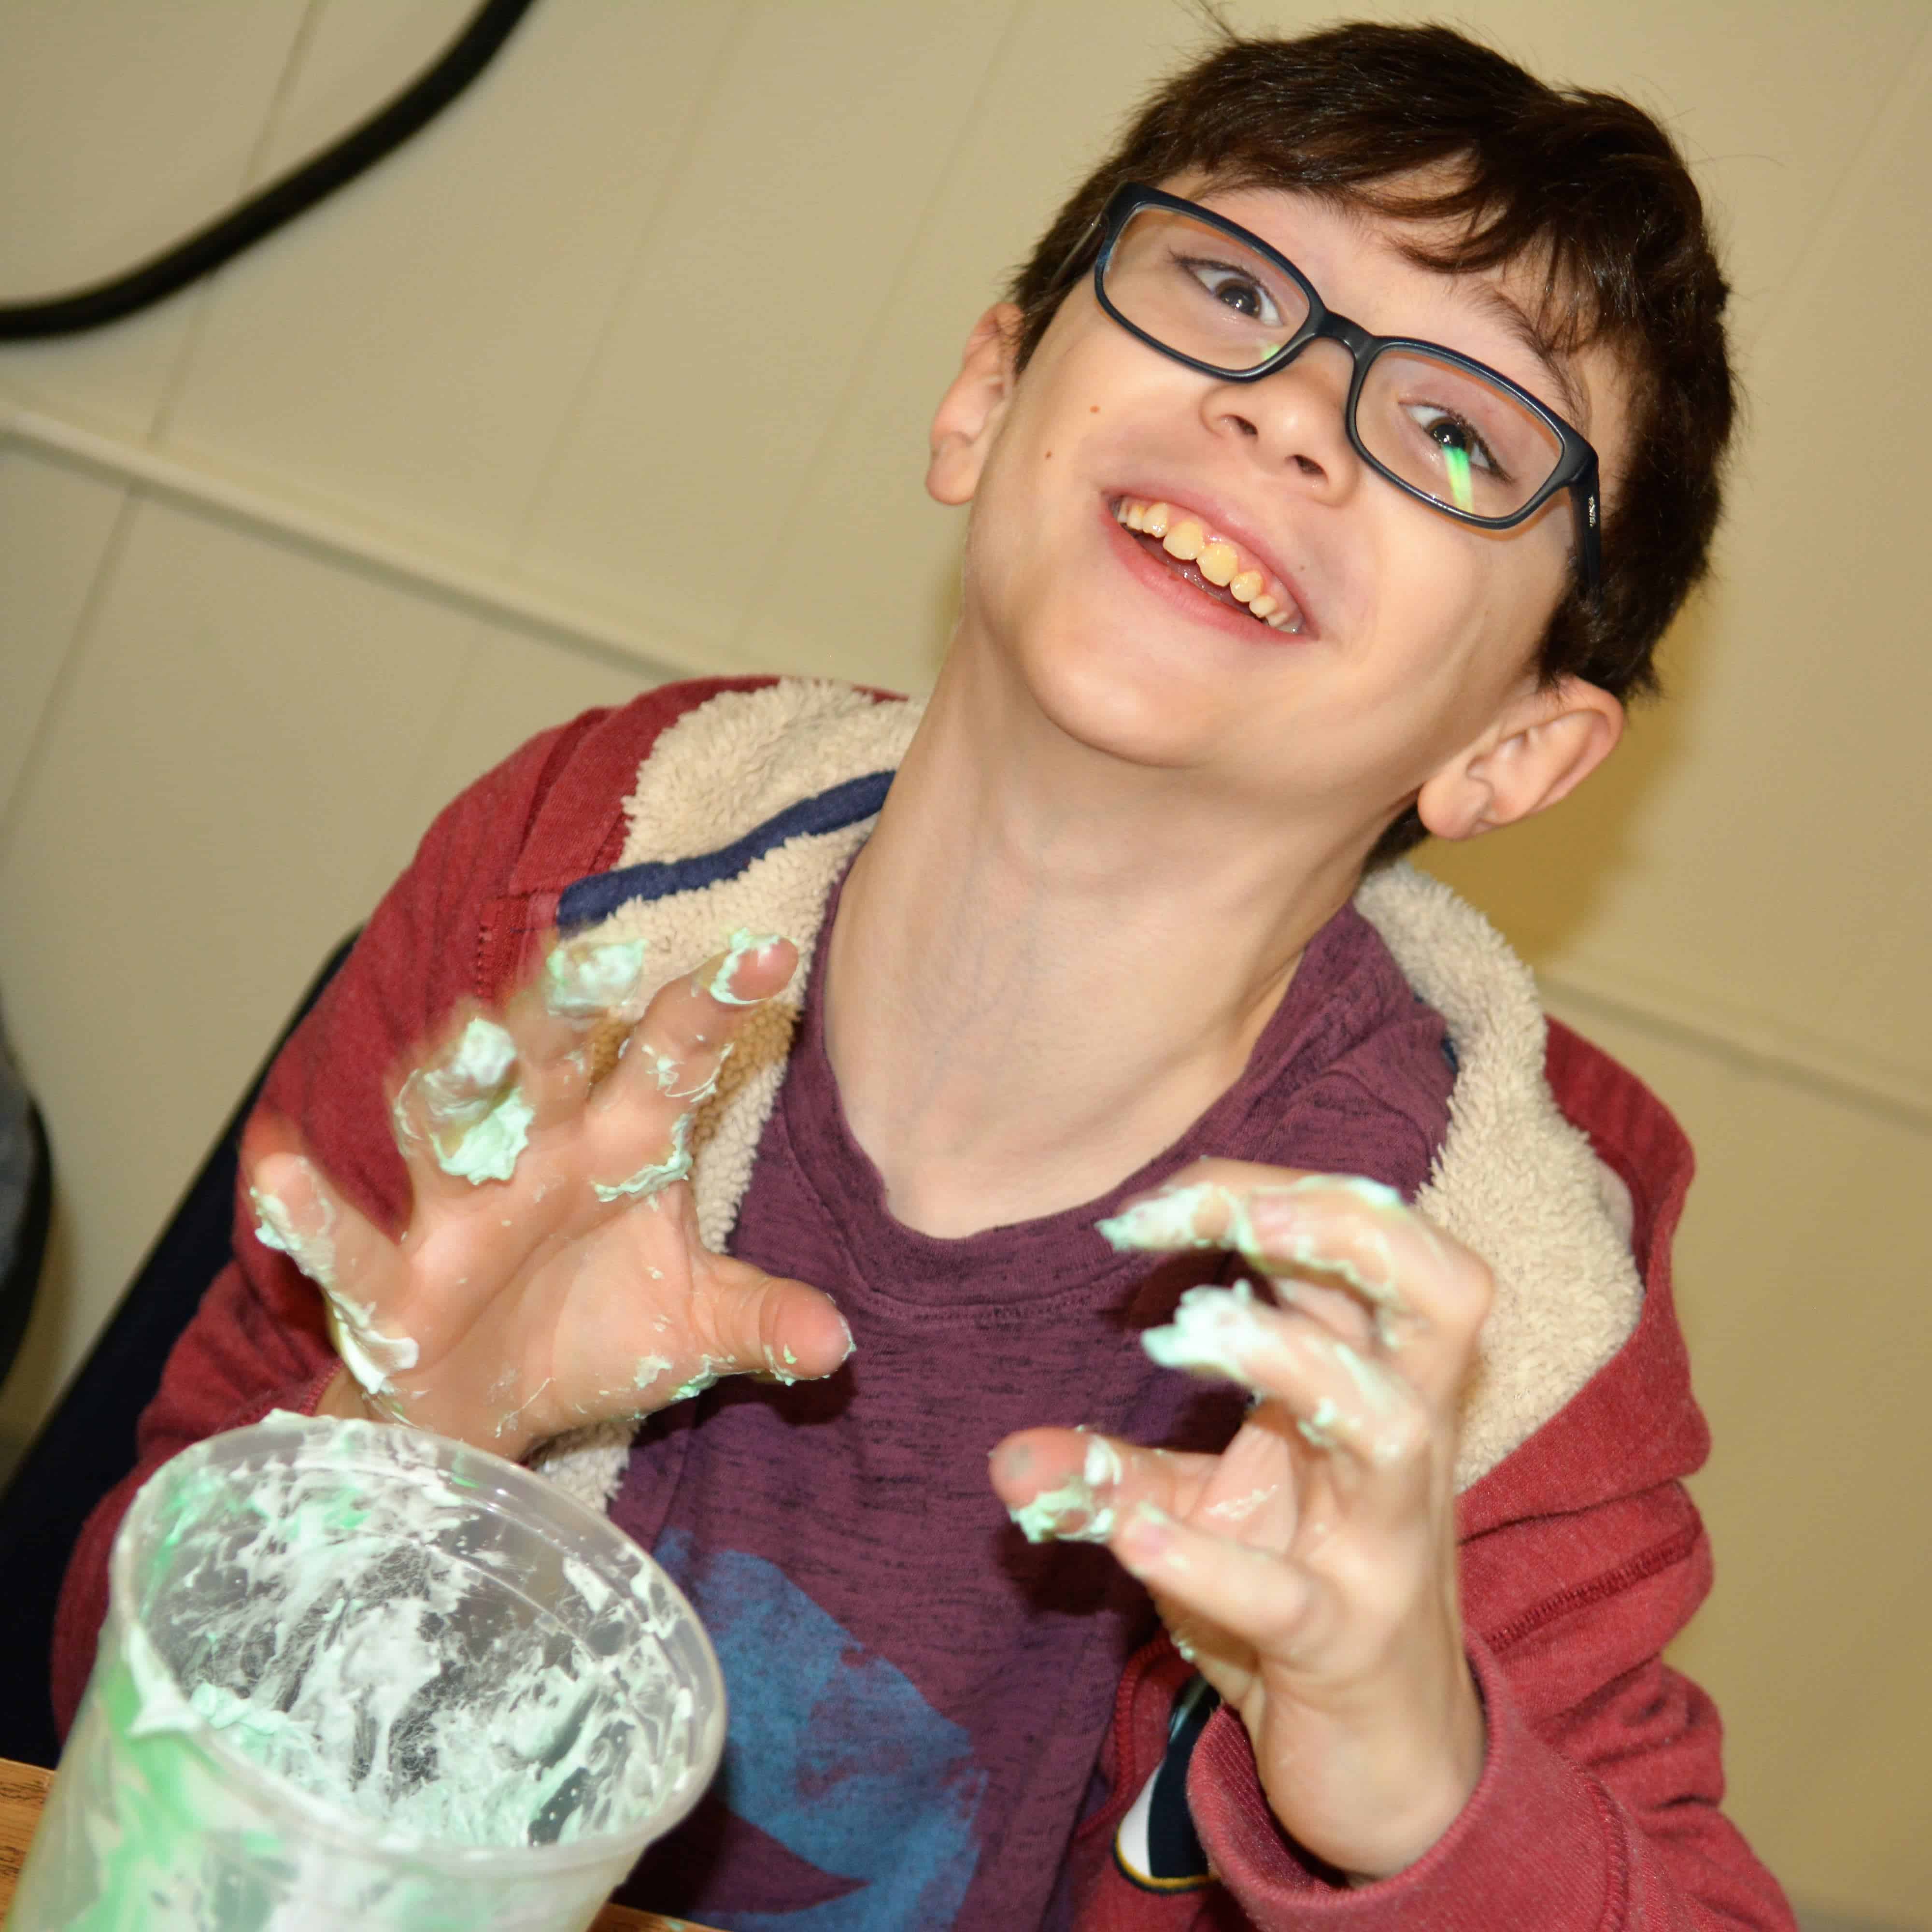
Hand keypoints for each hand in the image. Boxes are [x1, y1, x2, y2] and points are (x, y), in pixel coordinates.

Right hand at [248, 931, 852, 1458]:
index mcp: (623, 1147)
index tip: (774, 950)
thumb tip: (838, 1341)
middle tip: (594, 953)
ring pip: (447, 1127)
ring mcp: (458, 1210)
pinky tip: (275, 1175)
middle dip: (564, 1009)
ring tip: (464, 1039)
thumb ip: (760, 1322)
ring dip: (452, 1084)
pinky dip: (309, 1214)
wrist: (490, 1419)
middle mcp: (539, 1154)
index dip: (718, 1006)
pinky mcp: (389, 1281)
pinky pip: (348, 1244)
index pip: (673, 1059)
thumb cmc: (594, 1339)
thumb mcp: (692, 1333)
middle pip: (549, 1063)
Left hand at [989, 1160, 1490, 1880]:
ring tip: (1185, 1330)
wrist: (1387, 1760)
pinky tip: (1131, 1534)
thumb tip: (1004, 1457)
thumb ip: (1110, 1469)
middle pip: (1441, 1297)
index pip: (1357, 1249)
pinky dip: (1209, 1561)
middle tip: (1241, 1213)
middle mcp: (1400, 1444)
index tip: (1152, 1202)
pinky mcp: (1345, 1642)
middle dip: (1347, 1228)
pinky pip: (1290, 1597)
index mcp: (1373, 1386)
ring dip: (1291, 1359)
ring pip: (1387, 1423)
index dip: (1266, 1197)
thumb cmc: (1300, 1591)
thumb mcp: (1199, 1511)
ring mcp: (1381, 1543)